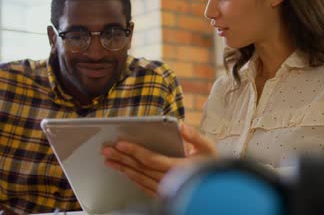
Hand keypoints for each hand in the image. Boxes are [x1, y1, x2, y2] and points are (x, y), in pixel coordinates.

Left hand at [101, 122, 216, 196]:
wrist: (218, 191)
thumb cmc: (214, 168)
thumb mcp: (210, 149)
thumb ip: (195, 137)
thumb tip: (181, 126)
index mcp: (179, 168)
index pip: (151, 159)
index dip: (134, 151)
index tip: (120, 144)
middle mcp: (170, 181)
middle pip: (140, 168)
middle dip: (122, 158)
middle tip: (106, 150)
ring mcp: (166, 191)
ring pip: (139, 179)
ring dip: (123, 169)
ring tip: (110, 160)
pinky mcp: (164, 197)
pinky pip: (144, 188)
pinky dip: (133, 179)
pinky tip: (126, 173)